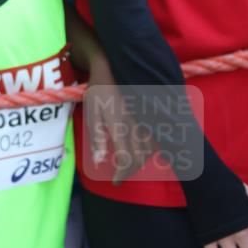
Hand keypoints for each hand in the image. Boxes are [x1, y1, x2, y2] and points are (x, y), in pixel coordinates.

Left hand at [84, 57, 155, 183]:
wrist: (112, 66)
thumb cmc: (98, 91)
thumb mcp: (91, 113)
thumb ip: (96, 139)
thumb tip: (98, 163)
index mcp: (119, 125)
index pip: (126, 159)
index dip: (121, 174)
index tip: (115, 181)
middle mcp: (136, 124)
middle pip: (140, 158)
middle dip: (130, 171)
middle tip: (120, 176)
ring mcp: (145, 119)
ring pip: (150, 150)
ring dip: (141, 162)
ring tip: (129, 165)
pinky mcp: (150, 114)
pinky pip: (156, 138)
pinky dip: (151, 150)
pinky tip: (142, 151)